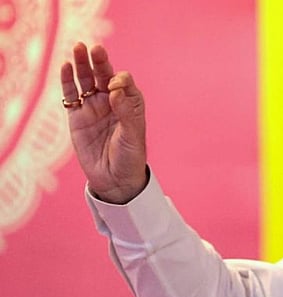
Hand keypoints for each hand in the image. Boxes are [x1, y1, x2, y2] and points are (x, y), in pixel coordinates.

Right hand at [60, 43, 147, 203]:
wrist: (115, 179)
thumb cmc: (130, 157)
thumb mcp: (133, 135)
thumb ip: (125, 112)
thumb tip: (115, 89)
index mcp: (130, 104)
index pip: (124, 82)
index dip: (120, 79)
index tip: (115, 86)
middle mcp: (112, 102)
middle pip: (104, 75)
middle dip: (100, 62)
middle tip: (95, 48)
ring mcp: (93, 108)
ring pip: (86, 81)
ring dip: (82, 65)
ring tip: (78, 48)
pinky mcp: (77, 117)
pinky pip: (71, 95)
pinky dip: (68, 81)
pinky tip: (66, 66)